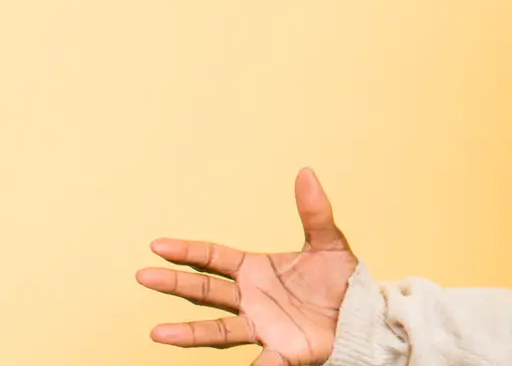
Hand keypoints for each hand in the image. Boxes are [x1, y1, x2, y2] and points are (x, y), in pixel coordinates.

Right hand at [136, 168, 358, 364]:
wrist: (361, 313)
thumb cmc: (338, 279)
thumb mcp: (329, 242)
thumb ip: (315, 211)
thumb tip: (306, 172)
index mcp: (255, 270)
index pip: (213, 259)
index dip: (187, 252)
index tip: (157, 246)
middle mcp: (250, 299)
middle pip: (205, 291)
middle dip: (175, 284)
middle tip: (144, 276)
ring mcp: (261, 326)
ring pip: (217, 331)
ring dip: (189, 333)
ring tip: (158, 333)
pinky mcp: (281, 352)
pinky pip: (263, 362)